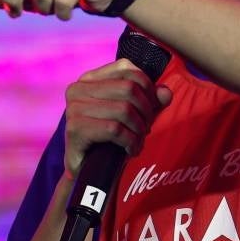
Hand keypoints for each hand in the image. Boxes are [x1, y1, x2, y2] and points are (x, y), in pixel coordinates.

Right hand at [62, 59, 173, 177]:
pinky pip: (114, 129)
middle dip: (145, 111)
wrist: (89, 172)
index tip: (152, 107)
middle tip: (146, 129)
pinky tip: (131, 150)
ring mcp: (74, 108)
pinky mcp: (75, 129)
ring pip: (123, 109)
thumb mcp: (135, 115)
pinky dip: (130, 141)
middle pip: (128, 88)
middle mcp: (78, 89)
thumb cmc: (111, 139)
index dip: (147, 86)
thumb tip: (166, 93)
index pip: (126, 68)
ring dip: (139, 129)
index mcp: (89, 79)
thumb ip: (152, 101)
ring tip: (139, 141)